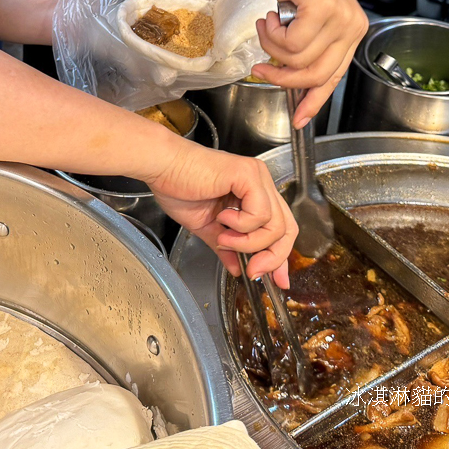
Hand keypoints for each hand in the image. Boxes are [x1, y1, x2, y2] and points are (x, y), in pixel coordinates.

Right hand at [143, 142, 296, 286]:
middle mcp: (261, 183)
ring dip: (249, 241)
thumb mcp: (206, 227)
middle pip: (287, 229)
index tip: (277, 280)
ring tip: (224, 237)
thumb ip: (226, 247)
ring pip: (276, 225)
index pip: (281, 228)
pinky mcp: (249, 175)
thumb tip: (237, 268)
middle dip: (272, 257)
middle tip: (251, 270)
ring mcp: (257, 177)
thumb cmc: (177, 186)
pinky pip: (261, 213)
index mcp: (253, 193)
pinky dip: (242, 225)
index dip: (280, 257)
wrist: (161, 167)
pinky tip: (222, 217)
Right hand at [253, 0, 367, 127]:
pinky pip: (290, 44)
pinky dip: (271, 34)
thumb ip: (306, 49)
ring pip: (298, 60)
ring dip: (271, 47)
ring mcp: (341, 18)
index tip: (298, 120)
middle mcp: (353, 27)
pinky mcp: (324, 10)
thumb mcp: (305, 20)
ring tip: (266, 26)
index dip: (314, 101)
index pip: (334, 77)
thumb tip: (290, 82)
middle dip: (282, 77)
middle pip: (316, 75)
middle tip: (260, 68)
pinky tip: (269, 16)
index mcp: (353, 33)